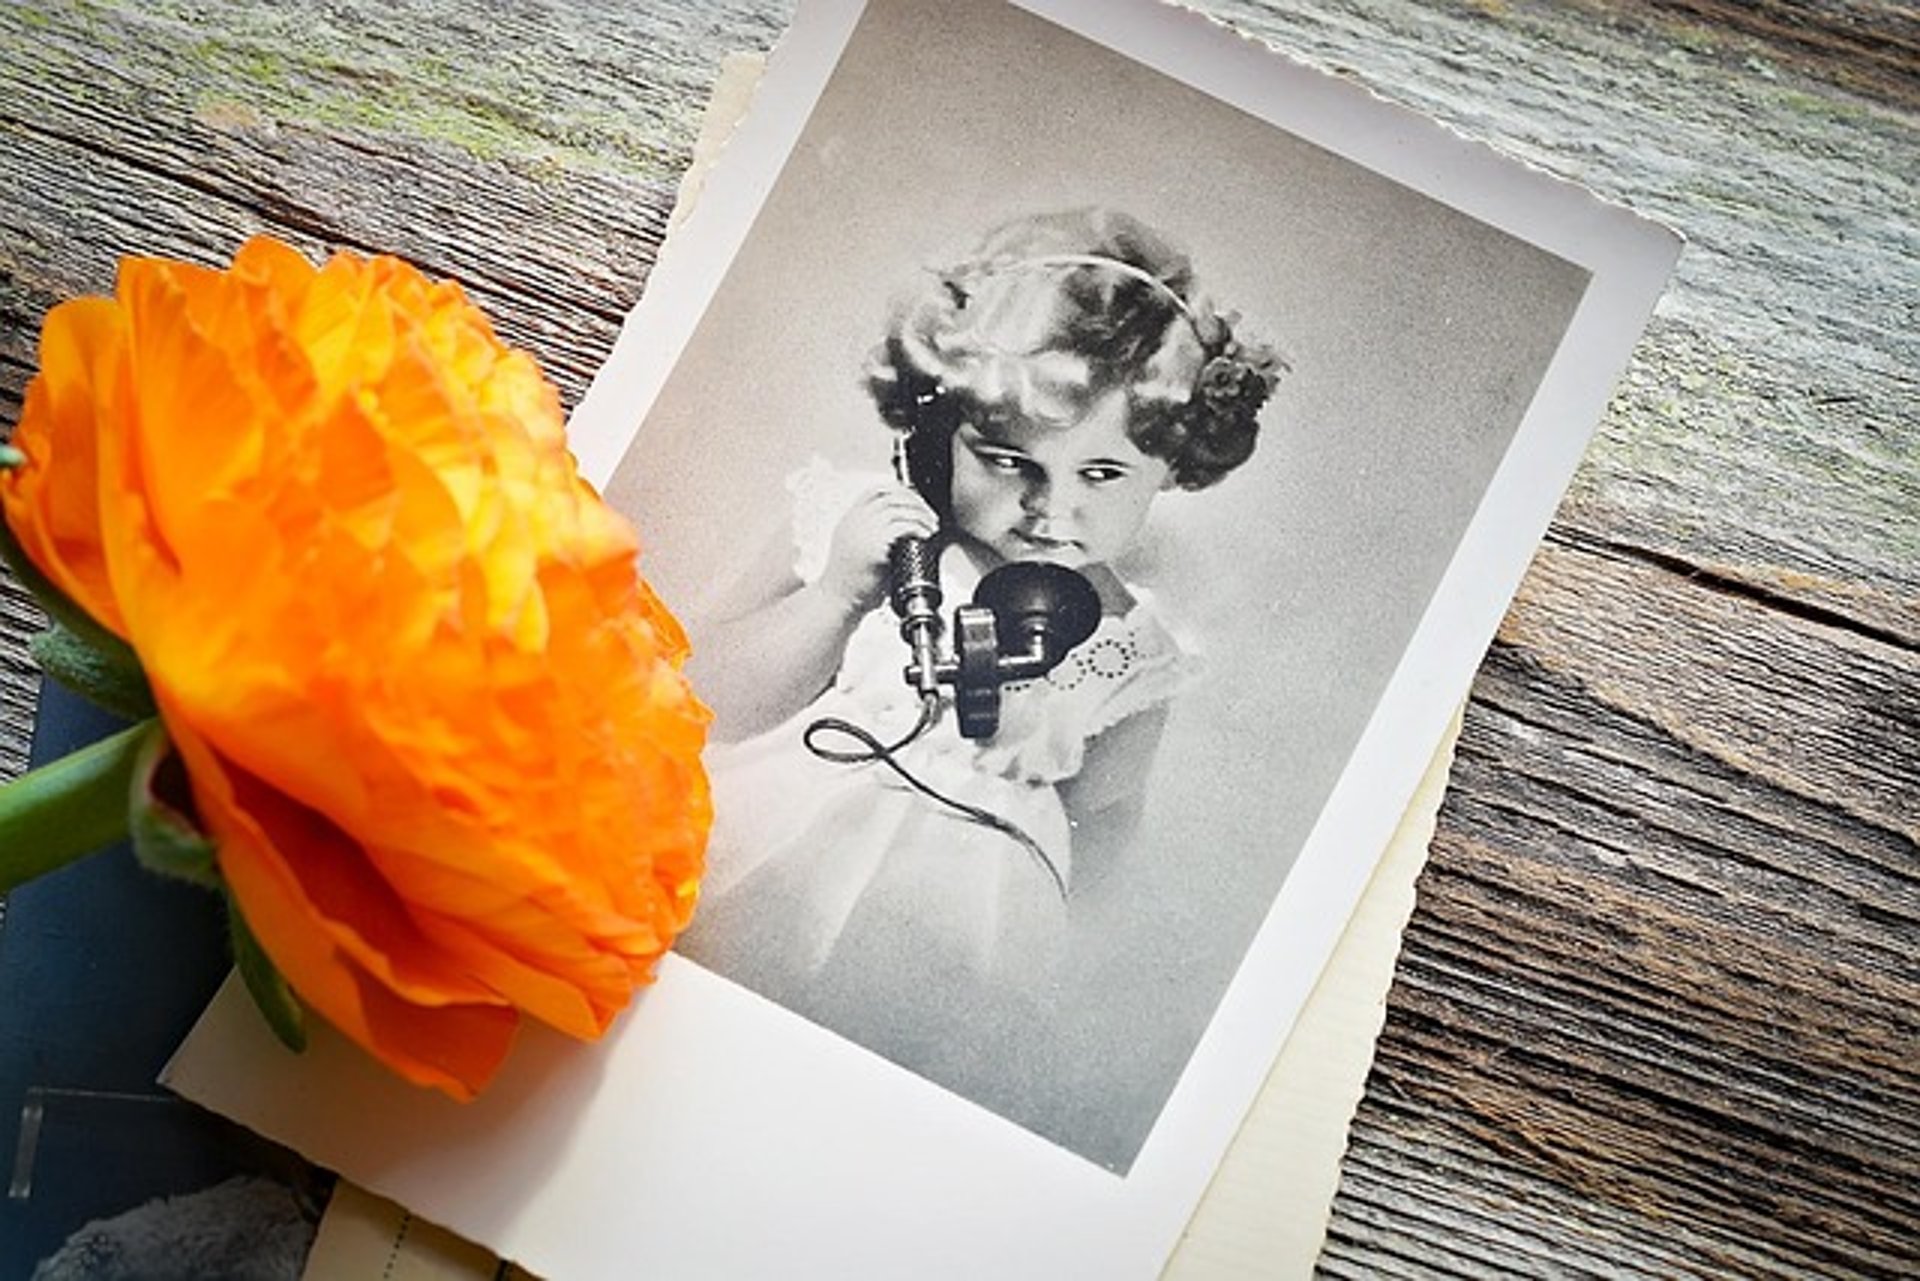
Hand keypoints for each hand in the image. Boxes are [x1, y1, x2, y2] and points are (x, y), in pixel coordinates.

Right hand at [818, 481, 938, 611]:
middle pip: (890, 495)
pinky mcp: (873, 545)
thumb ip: (873, 534)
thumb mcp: (856, 548)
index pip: (876, 490)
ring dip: (921, 514)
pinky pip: (902, 526)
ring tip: (931, 526)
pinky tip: (925, 535)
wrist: (837, 601)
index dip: (899, 491)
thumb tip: (903, 527)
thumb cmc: (850, 582)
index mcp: (850, 520)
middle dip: (916, 501)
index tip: (915, 501)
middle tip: (929, 514)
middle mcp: (855, 521)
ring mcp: (863, 531)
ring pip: (899, 508)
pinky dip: (918, 527)